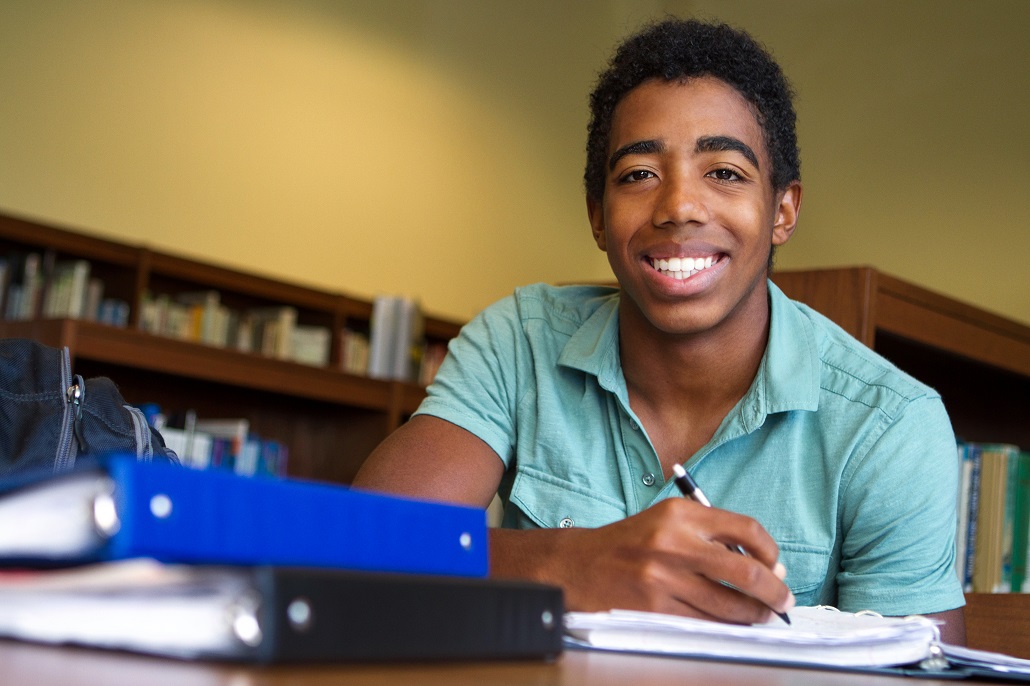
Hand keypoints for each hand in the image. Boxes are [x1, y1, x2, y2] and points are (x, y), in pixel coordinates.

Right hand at [491, 498, 794, 624]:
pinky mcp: (654, 607)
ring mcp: (663, 577)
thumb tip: (762, 563)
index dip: (771, 551)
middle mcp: (674, 542)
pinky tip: (731, 625)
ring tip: (760, 616)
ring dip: (754, 615)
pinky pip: (704, 623)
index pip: (746, 529)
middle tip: (783, 601)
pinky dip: (725, 627)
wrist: (578, 565)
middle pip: (746, 571)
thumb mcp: (666, 521)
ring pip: (729, 605)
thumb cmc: (628, 543)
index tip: (777, 566)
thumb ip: (709, 533)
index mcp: (681, 514)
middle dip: (775, 591)